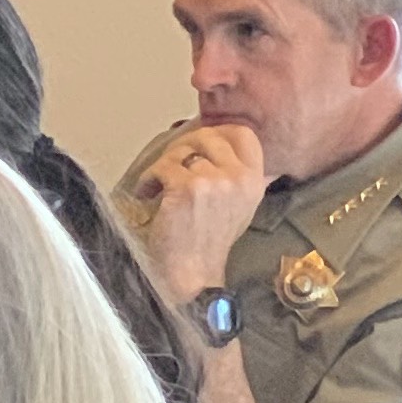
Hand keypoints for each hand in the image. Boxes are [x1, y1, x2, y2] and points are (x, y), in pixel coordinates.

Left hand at [131, 118, 269, 294]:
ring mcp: (214, 181)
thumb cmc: (208, 241)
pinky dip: (148, 180)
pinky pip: (161, 167)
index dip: (216, 130)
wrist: (193, 272)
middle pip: (208, 135)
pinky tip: (147, 194)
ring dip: (162, 167)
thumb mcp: (239, 204)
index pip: (243, 133)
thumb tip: (221, 144)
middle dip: (182, 146)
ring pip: (180, 151)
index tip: (196, 143)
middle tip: (169, 164)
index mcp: (254, 179)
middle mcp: (238, 177)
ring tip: (157, 187)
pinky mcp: (187, 187)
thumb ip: (236, 175)